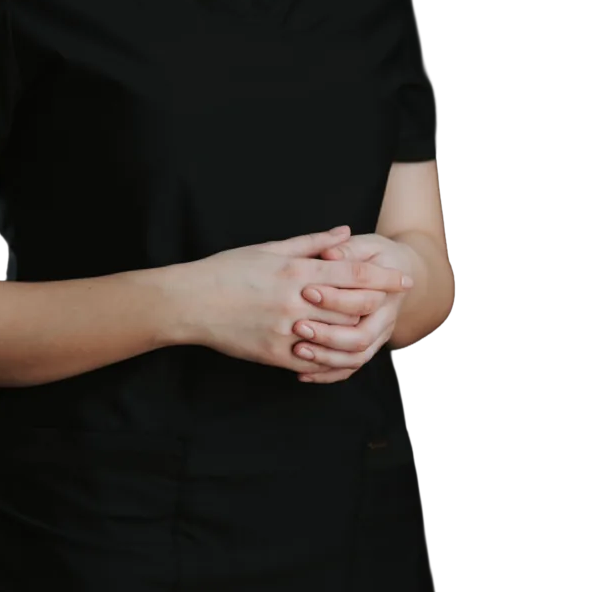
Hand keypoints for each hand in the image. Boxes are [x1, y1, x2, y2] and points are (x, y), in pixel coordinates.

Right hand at [182, 227, 414, 373]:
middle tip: (394, 301)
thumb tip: (342, 232)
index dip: (381, 275)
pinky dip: (329, 357)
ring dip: (358, 332)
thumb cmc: (227, 270)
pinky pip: (312, 360)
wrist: (190, 302)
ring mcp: (286, 330)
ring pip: (337, 336)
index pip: (351, 271)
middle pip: (352, 304)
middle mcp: (295, 301)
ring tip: (372, 327)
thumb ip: (310, 243)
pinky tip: (340, 353)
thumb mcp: (268, 249)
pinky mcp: (274, 353)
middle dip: (378, 302)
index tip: (401, 278)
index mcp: (295, 271)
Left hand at [293, 234, 418, 383]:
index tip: (306, 291)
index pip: (362, 302)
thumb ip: (346, 250)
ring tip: (298, 350)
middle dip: (328, 335)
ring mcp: (376, 337)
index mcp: (386, 292)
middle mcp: (385, 320)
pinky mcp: (365, 348)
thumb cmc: (378, 255)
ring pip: (355, 358)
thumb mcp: (366, 245)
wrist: (399, 273)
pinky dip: (326, 374)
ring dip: (326, 358)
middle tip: (298, 326)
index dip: (335, 298)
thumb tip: (329, 254)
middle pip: (361, 337)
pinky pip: (348, 368)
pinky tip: (302, 373)